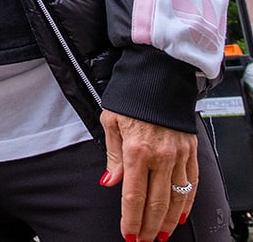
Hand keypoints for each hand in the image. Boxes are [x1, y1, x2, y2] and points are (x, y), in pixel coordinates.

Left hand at [101, 110, 196, 241]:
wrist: (159, 78)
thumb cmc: (130, 97)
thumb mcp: (110, 122)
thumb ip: (113, 156)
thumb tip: (110, 183)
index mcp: (137, 149)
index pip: (134, 195)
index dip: (131, 218)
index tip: (128, 234)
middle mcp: (161, 156)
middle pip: (157, 202)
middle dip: (149, 226)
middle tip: (143, 241)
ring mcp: (179, 155)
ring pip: (177, 198)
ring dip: (168, 221)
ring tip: (160, 236)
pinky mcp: (191, 152)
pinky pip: (192, 185)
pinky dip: (186, 203)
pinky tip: (179, 216)